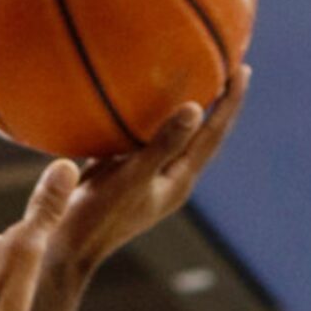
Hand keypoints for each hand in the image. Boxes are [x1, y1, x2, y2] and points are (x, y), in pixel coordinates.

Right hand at [51, 67, 249, 277]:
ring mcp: (147, 176)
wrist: (67, 248)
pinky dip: (149, 116)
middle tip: (228, 62)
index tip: (242, 68)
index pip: (213, 135)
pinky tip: (142, 95)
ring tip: (192, 72)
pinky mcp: (125, 173)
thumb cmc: (99, 218)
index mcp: (178, 180)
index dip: (229, 102)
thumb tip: (195, 109)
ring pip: (173, 134)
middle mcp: (169, 177)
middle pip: (202, 133)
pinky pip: (144, 138)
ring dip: (184, 106)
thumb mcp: (132, 179)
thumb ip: (162, 146)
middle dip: (216, 100)